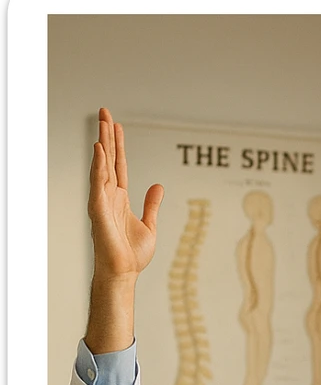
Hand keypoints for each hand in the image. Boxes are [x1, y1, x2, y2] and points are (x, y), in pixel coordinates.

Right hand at [89, 108, 162, 281]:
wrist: (124, 273)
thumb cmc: (132, 255)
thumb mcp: (149, 226)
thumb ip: (152, 205)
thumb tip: (158, 186)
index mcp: (121, 198)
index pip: (119, 165)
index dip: (118, 145)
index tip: (116, 125)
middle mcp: (109, 195)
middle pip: (108, 159)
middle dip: (107, 135)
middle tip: (105, 112)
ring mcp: (102, 201)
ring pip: (102, 165)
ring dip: (102, 142)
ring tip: (103, 121)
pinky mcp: (98, 209)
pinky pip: (98, 182)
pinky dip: (99, 165)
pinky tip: (99, 148)